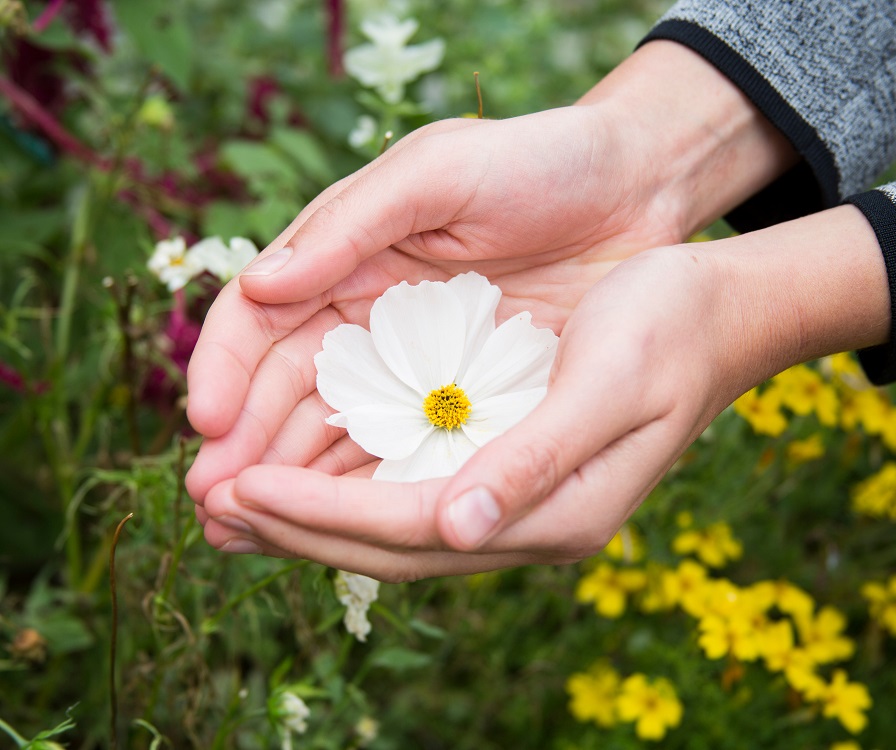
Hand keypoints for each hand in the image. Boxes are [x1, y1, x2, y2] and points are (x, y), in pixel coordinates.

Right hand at [184, 41, 797, 502]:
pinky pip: (408, 448)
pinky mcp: (468, 396)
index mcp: (344, 255)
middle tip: (215, 509)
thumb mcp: (438, 172)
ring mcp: (416, 362)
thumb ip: (351, 224)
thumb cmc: (534, 161)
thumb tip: (260, 285)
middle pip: (287, 391)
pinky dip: (369, 485)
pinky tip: (340, 527)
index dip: (226, 371)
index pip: (260, 320)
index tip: (209, 427)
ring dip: (296, 484)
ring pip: (338, 431)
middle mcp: (367, 315)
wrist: (633, 189)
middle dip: (248, 449)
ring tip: (251, 534)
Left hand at [197, 205, 889, 580]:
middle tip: (208, 510)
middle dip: (297, 530)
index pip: (412, 529)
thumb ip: (535, 460)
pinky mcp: (509, 462)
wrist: (720, 314)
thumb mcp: (610, 385)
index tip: (241, 494)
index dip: (322, 518)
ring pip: (393, 519)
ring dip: (313, 514)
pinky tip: (307, 468)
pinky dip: (352, 480)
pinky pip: (413, 483)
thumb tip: (454, 525)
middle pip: (391, 541)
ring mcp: (518, 495)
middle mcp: (527, 518)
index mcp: (555, 511)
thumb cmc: (671, 331)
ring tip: (233, 501)